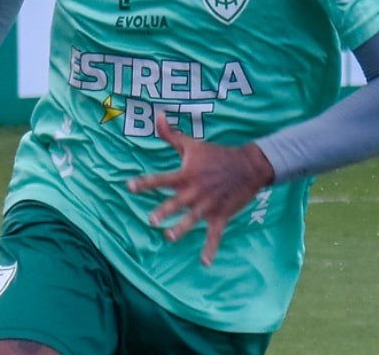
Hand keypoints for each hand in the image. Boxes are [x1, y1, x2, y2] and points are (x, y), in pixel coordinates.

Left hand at [127, 115, 273, 265]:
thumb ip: (170, 134)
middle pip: (175, 202)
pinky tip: (204, 263)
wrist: (249, 165)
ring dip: (181, 229)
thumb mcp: (192, 144)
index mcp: (186, 175)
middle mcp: (194, 192)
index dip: (145, 182)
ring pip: (192, 220)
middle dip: (164, 210)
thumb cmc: (216, 154)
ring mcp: (207, 206)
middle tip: (151, 219)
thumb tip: (156, 115)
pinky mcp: (220, 216)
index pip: (161, 179)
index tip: (130, 186)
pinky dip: (210, 249)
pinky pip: (214, 236)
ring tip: (169, 237)